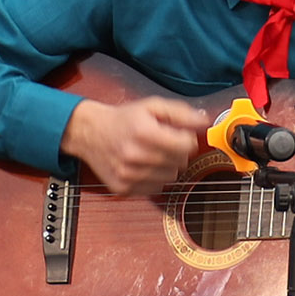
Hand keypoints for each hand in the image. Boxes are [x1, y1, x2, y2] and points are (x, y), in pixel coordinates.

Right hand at [67, 93, 211, 197]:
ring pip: (170, 177)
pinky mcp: (124, 188)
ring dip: (167, 166)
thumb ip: (181, 113)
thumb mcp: (152, 106)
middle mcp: (135, 156)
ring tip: (152, 154)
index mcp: (144, 133)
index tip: (179, 134)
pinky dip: (154, 178)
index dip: (187, 138)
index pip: (187, 145)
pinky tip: (144, 166)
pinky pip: (155, 189)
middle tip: (163, 142)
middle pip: (180, 162)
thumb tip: (204, 122)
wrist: (89, 133)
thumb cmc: (123, 119)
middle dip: (177, 152)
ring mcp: (128, 175)